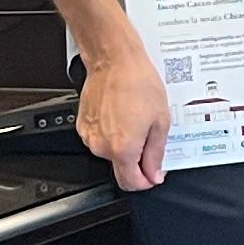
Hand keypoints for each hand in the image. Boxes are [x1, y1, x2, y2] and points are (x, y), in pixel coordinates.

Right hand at [77, 41, 172, 192]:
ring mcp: (89, 136)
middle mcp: (101, 146)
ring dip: (125, 144)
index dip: (146, 182)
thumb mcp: (161, 121)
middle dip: (138, 161)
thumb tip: (154, 174)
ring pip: (110, 153)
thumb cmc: (138, 84)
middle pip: (121, 168)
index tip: (154, 175)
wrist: (114, 61)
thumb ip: (156, 154)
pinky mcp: (82, 125)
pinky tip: (123, 114)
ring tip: (137, 120)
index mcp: (123, 149)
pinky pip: (100, 138)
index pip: (131, 183)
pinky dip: (112, 132)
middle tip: (150, 137)